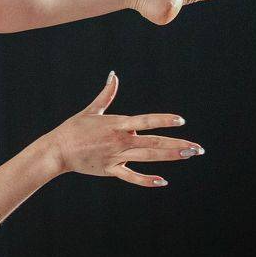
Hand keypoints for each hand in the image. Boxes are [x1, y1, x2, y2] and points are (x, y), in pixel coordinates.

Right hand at [46, 72, 202, 187]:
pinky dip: (146, 180)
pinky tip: (163, 181)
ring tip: (188, 155)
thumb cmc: (74, 128)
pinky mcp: (111, 170)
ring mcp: (116, 157)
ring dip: (170, 156)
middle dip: (177, 144)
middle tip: (197, 148)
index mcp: (117, 124)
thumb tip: (114, 75)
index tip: (181, 121)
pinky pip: (132, 176)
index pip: (146, 121)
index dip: (164, 120)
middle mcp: (120, 140)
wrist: (57, 149)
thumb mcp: (92, 109)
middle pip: (154, 142)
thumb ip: (107, 94)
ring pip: (148, 157)